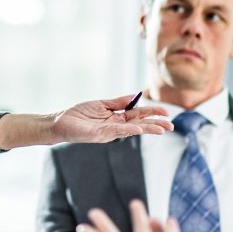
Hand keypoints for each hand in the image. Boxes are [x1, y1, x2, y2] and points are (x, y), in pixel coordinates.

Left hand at [48, 95, 172, 143]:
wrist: (61, 122)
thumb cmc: (79, 114)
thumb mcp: (101, 105)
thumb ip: (118, 102)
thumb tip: (135, 96)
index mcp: (117, 118)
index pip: (138, 115)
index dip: (152, 114)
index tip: (166, 113)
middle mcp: (116, 126)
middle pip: (140, 124)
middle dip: (156, 125)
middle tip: (171, 126)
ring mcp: (109, 132)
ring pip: (132, 130)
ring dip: (148, 129)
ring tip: (162, 129)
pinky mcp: (101, 134)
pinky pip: (118, 131)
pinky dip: (130, 130)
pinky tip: (140, 129)